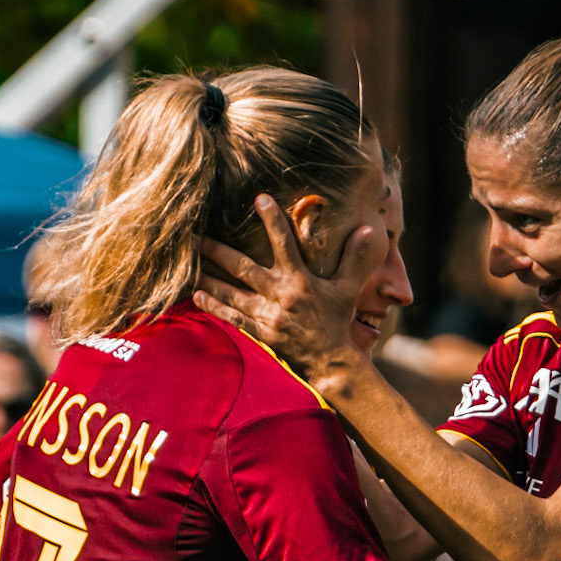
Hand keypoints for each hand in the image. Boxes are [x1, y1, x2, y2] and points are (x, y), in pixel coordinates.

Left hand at [195, 196, 375, 391]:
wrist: (331, 362)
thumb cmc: (338, 321)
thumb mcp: (349, 288)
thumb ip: (355, 258)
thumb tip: (371, 229)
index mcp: (300, 281)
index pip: (284, 244)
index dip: (273, 220)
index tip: (259, 198)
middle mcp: (280, 296)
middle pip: (242, 267)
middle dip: (217, 250)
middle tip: (193, 235)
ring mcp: (267, 315)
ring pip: (231, 292)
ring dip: (209, 276)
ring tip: (188, 262)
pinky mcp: (260, 332)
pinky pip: (232, 317)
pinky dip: (214, 307)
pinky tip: (197, 295)